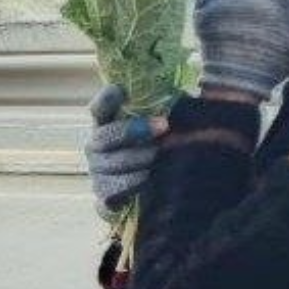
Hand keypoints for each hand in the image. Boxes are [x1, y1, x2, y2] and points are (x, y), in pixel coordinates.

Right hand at [83, 83, 164, 218]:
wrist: (150, 197)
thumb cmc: (159, 151)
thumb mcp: (161, 128)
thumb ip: (166, 111)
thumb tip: (192, 93)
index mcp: (108, 125)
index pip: (100, 108)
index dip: (107, 99)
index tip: (122, 89)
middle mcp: (97, 147)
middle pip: (105, 136)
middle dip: (133, 130)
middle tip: (164, 126)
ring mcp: (98, 173)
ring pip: (114, 165)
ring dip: (140, 160)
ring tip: (162, 158)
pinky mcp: (104, 198)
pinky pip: (115, 192)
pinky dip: (134, 186)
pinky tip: (151, 182)